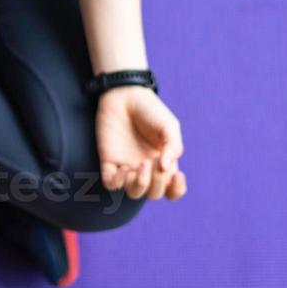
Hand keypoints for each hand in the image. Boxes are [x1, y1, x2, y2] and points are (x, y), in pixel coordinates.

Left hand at [94, 85, 185, 200]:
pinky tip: (123, 169)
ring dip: (139, 184)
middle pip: (154, 193)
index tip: (177, 175)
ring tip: (141, 164)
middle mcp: (146, 169)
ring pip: (133, 192)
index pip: (171, 189)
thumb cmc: (150, 110)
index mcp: (163, 162)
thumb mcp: (169, 126)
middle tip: (153, 161)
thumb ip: (173, 146)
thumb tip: (166, 168)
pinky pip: (111, 184)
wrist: (124, 95)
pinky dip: (117, 182)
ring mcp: (127, 166)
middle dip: (157, 183)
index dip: (176, 190)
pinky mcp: (109, 161)